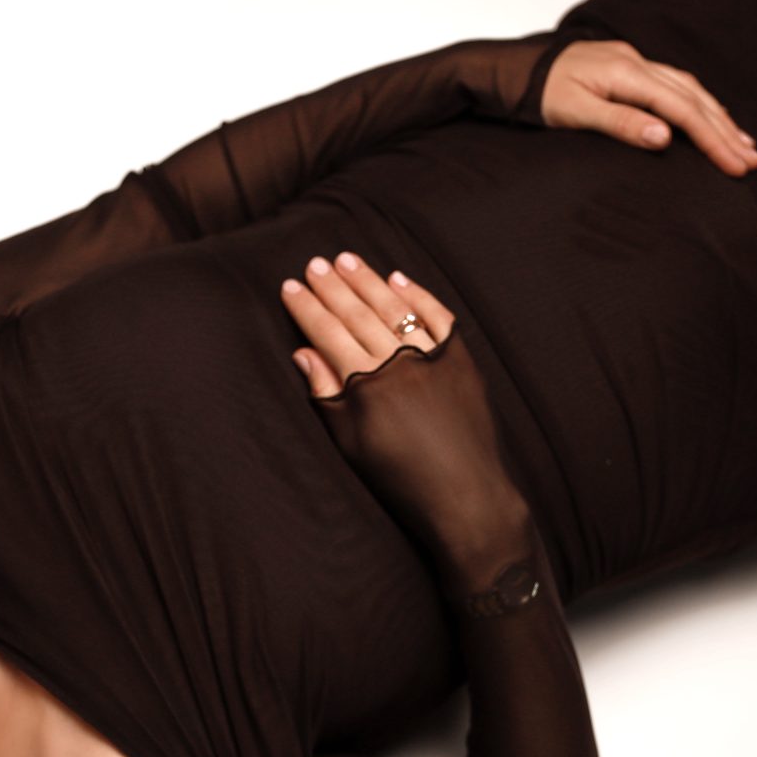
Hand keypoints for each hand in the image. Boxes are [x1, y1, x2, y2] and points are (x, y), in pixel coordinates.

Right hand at [280, 251, 523, 546]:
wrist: (465, 496)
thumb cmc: (400, 478)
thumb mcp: (351, 444)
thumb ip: (327, 394)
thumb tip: (304, 353)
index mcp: (366, 384)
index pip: (328, 334)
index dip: (307, 308)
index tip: (291, 286)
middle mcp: (398, 363)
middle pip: (358, 314)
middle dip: (333, 287)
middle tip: (315, 263)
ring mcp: (433, 357)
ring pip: (393, 308)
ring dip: (369, 282)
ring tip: (348, 260)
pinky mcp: (461, 359)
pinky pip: (437, 316)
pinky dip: (417, 295)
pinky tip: (398, 279)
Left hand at [543, 40, 756, 175]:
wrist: (518, 68)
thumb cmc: (541, 93)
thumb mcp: (575, 113)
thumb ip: (620, 123)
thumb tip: (664, 137)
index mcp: (627, 74)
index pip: (680, 109)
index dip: (710, 138)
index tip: (733, 164)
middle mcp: (638, 63)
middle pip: (694, 98)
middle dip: (725, 131)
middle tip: (751, 162)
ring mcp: (637, 63)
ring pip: (690, 89)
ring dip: (719, 117)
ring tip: (743, 144)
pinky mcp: (632, 69)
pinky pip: (677, 86)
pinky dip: (699, 105)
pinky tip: (711, 119)